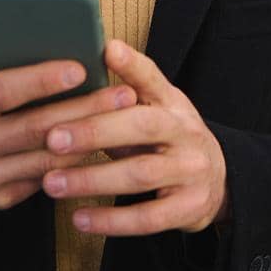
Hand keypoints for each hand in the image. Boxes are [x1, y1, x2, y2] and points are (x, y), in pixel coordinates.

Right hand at [0, 33, 136, 210]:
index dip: (40, 80)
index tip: (80, 67)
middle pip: (32, 128)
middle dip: (82, 108)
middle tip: (123, 92)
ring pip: (45, 157)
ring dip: (89, 136)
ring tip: (122, 113)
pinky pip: (46, 179)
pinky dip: (76, 159)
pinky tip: (102, 139)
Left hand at [39, 39, 229, 235]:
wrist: (218, 182)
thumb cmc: (169, 139)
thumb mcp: (157, 108)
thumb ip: (129, 86)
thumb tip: (97, 52)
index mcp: (173, 104)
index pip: (153, 79)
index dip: (132, 65)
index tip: (105, 50)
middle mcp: (186, 133)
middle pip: (143, 126)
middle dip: (95, 131)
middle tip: (52, 137)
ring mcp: (191, 172)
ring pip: (140, 174)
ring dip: (92, 179)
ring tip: (51, 183)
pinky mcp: (188, 209)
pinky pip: (147, 218)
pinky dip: (111, 220)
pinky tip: (79, 219)